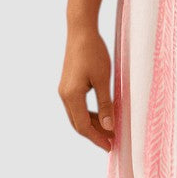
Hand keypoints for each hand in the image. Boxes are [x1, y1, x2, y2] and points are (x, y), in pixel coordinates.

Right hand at [59, 26, 114, 151]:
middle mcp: (64, 95)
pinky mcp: (68, 85)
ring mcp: (65, 90)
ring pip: (77, 115)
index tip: (111, 146)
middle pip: (78, 124)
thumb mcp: (103, 79)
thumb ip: (106, 104)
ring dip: (93, 124)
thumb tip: (109, 126)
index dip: (97, 138)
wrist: (81, 31)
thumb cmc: (94, 52)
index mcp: (72, 96)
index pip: (83, 126)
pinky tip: (103, 115)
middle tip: (112, 141)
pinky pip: (77, 106)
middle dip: (94, 134)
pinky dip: (90, 114)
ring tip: (110, 130)